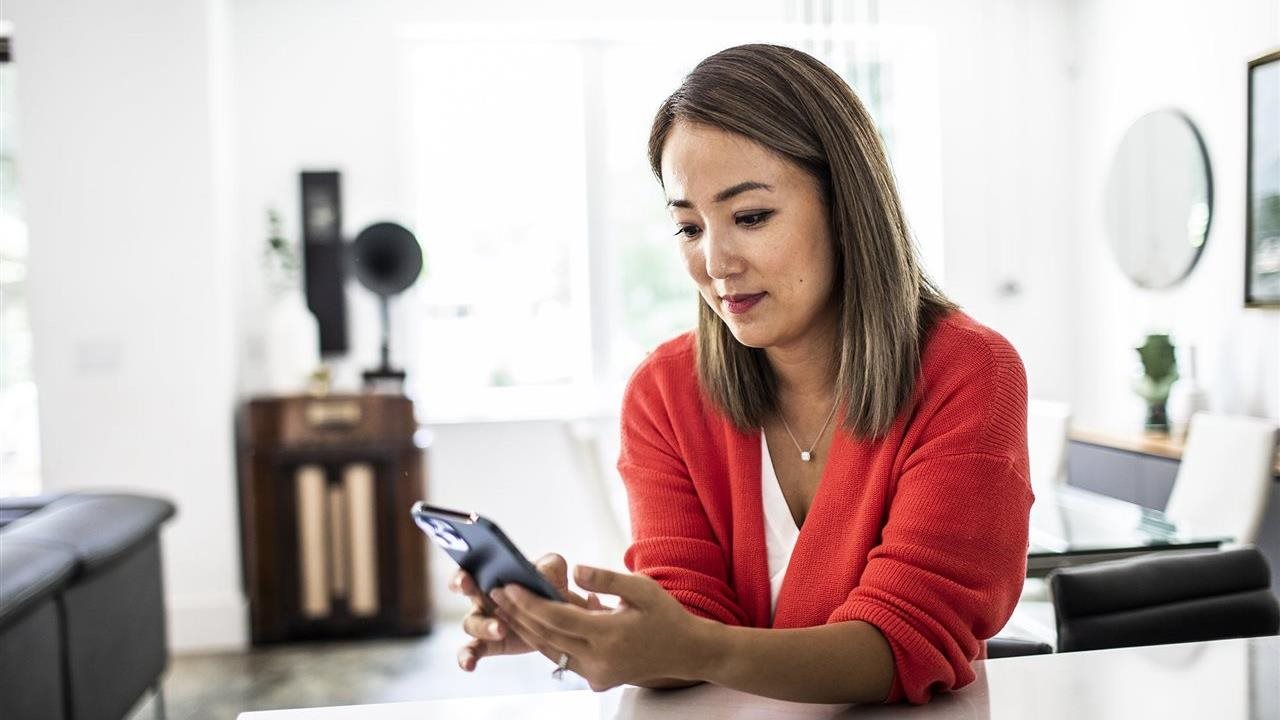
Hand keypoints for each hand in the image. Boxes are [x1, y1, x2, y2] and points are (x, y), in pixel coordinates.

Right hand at [450, 553, 603, 671]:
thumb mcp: (554, 570)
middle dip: (463, 589)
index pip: (468, 569)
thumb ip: (549, 566)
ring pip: (471, 624)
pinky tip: (469, 665)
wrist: (562, 616)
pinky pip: (471, 651)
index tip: (466, 578)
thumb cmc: (551, 586)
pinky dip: (467, 658)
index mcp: (491, 574)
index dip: (462, 573)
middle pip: (464, 591)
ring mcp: (483, 622)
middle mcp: (482, 596)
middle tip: (473, 588)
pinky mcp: (490, 644)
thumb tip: (541, 574)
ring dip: (484, 626)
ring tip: (502, 630)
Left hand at [489, 564, 705, 691]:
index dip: (528, 602)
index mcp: (609, 635)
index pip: (556, 618)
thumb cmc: (665, 615)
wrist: (686, 652)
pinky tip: (531, 624)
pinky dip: (545, 641)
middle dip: (518, 614)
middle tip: (495, 592)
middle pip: (546, 636)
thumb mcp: (641, 588)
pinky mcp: (597, 681)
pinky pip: (563, 660)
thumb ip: (606, 579)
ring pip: (550, 651)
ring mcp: (597, 674)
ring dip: (525, 629)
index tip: (508, 585)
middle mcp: (599, 660)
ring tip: (504, 607)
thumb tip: (574, 569)